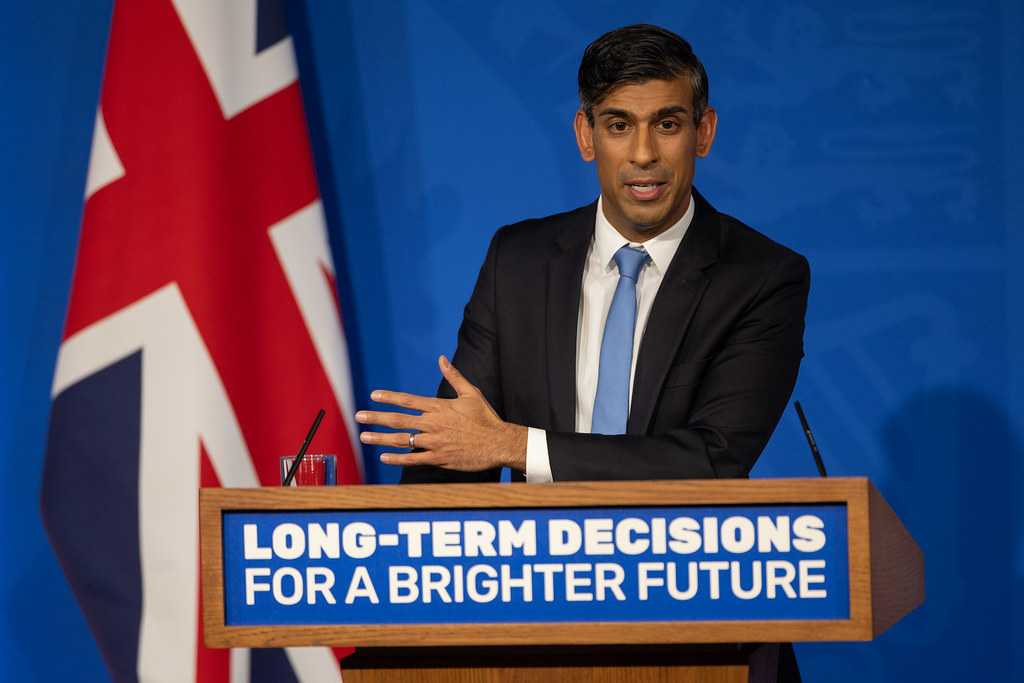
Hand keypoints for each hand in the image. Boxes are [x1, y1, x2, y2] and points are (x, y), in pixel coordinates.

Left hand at [356, 356, 527, 471]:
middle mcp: (434, 424)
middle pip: (399, 420)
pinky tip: (384, 457)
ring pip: (402, 439)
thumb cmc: (486, 418)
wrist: (499, 443)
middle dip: (376, 418)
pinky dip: (397, 459)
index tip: (374, 395)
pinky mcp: (439, 459)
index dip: (389, 398)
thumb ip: (454, 376)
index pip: (408, 400)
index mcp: (440, 407)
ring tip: (364, 436)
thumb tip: (441, 359)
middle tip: (359, 416)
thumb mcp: (471, 393)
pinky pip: (413, 459)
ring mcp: (435, 442)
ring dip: (381, 438)